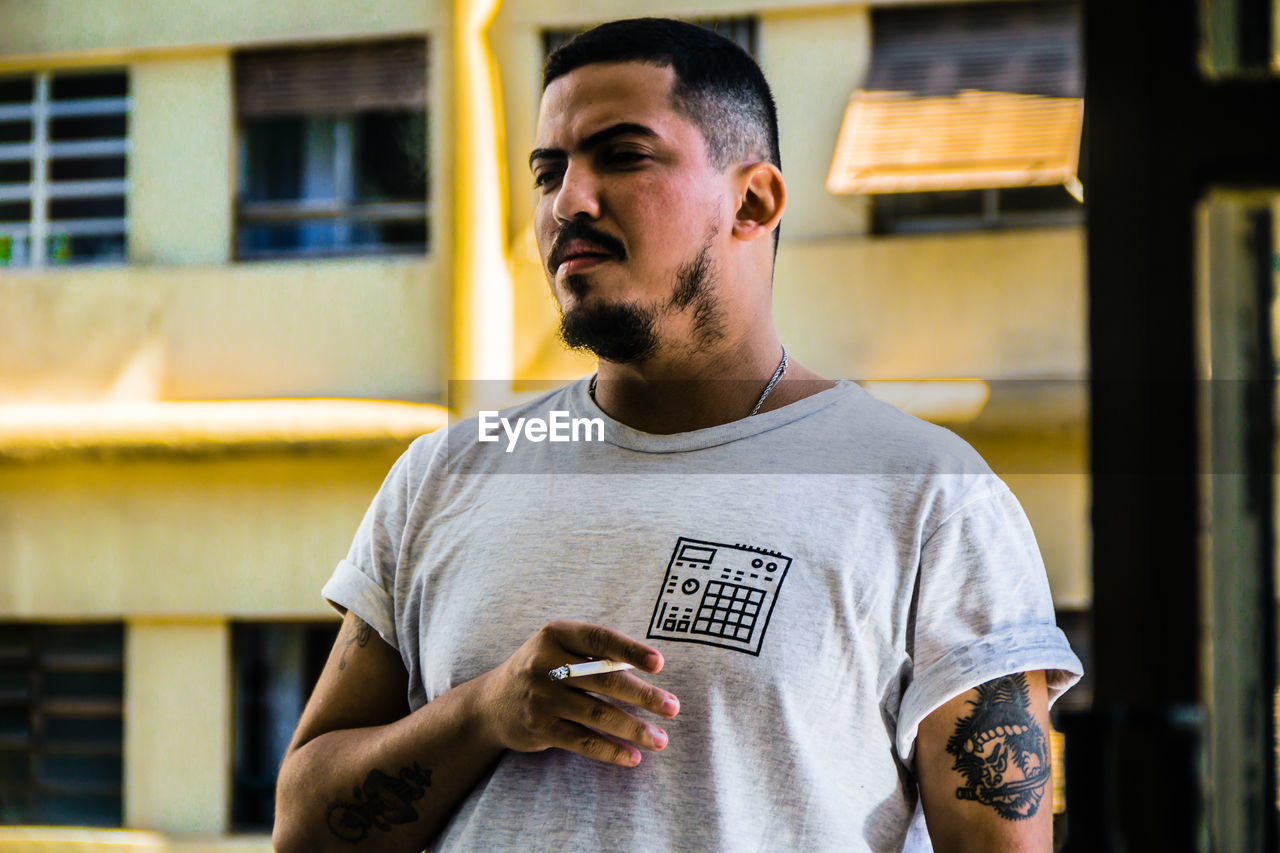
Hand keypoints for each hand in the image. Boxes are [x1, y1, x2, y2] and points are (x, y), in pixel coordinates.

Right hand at [471, 620, 679, 766]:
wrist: (491, 703)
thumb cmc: (543, 668)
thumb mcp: (559, 647)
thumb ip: (595, 652)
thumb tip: (650, 668)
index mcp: (556, 634)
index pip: (599, 639)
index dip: (630, 650)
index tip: (659, 664)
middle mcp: (545, 663)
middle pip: (603, 679)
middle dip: (643, 696)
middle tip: (673, 708)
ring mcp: (541, 697)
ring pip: (597, 714)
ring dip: (633, 729)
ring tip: (661, 740)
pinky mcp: (539, 727)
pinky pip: (581, 741)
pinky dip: (609, 751)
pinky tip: (632, 757)